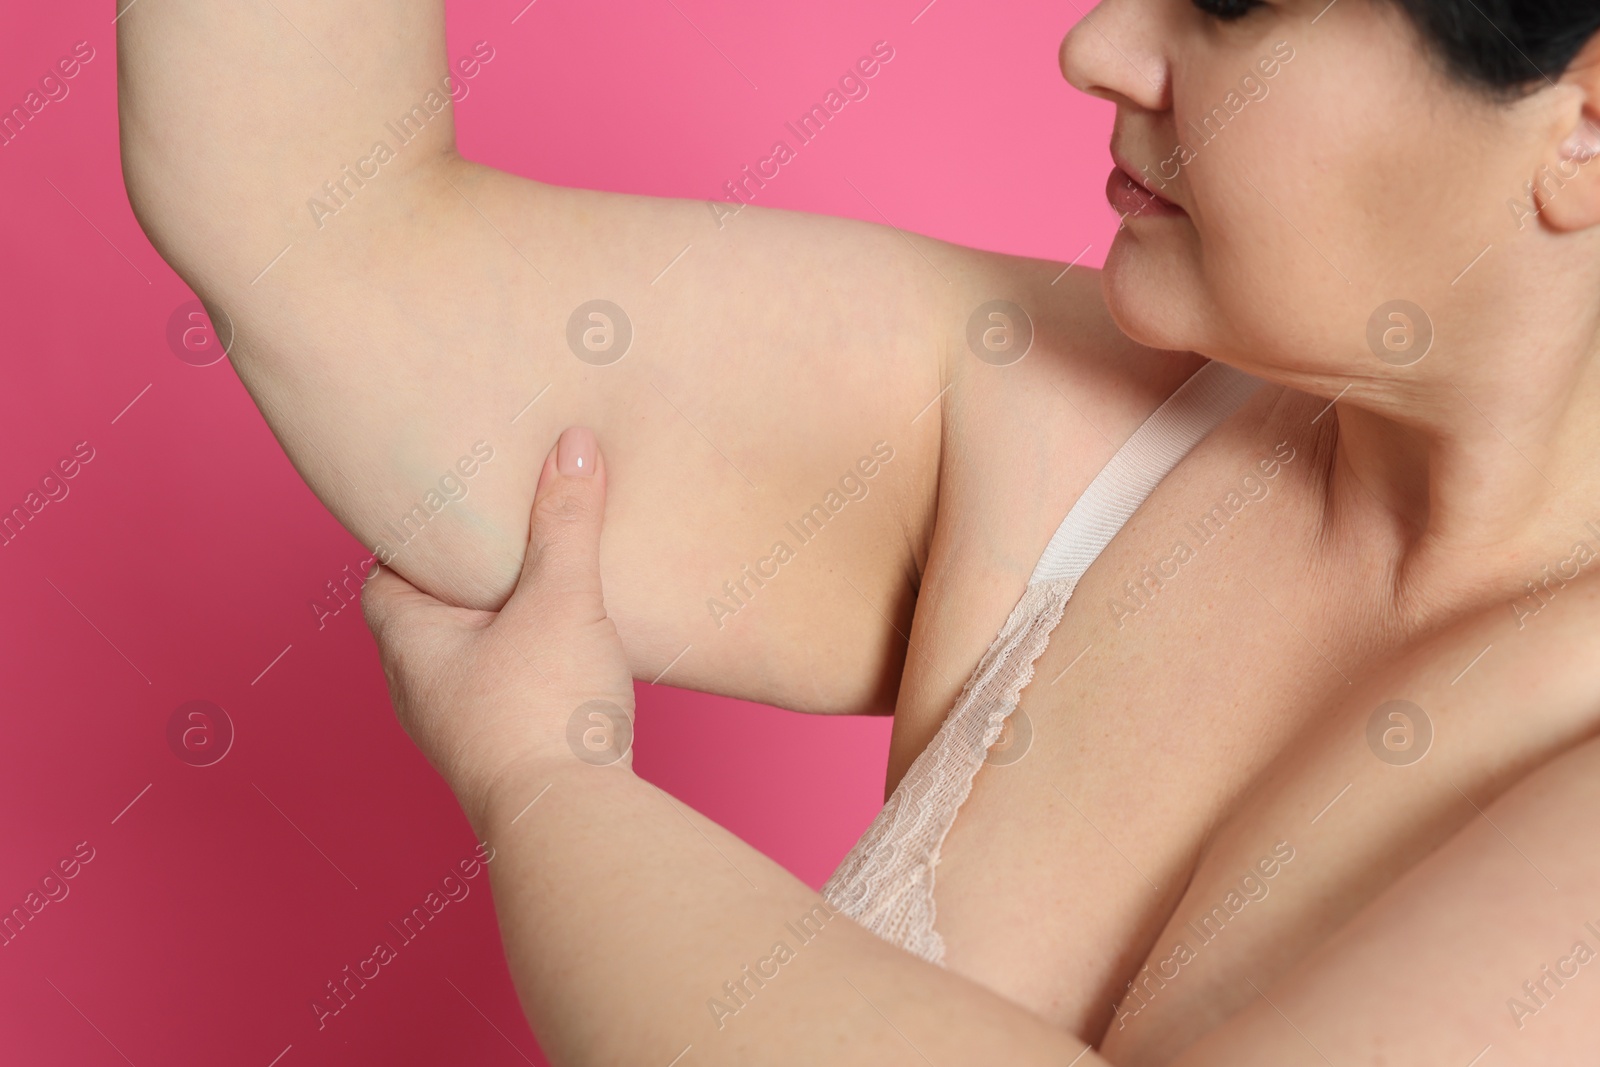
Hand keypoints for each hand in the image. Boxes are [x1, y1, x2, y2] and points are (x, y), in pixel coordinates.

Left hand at [361, 426, 635, 827]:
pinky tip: (565, 659)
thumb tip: (573, 444)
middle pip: (422, 621)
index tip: (446, 511)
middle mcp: (421, 694)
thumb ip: (566, 521)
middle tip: (497, 540)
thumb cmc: (543, 713)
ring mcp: (459, 734)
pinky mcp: (504, 759)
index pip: (382, 578)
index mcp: (410, 646)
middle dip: (457, 583)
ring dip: (494, 632)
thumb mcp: (561, 598)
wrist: (570, 823)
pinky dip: (522, 671)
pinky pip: (500, 698)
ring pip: (464, 664)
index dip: (409, 541)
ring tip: (539, 593)